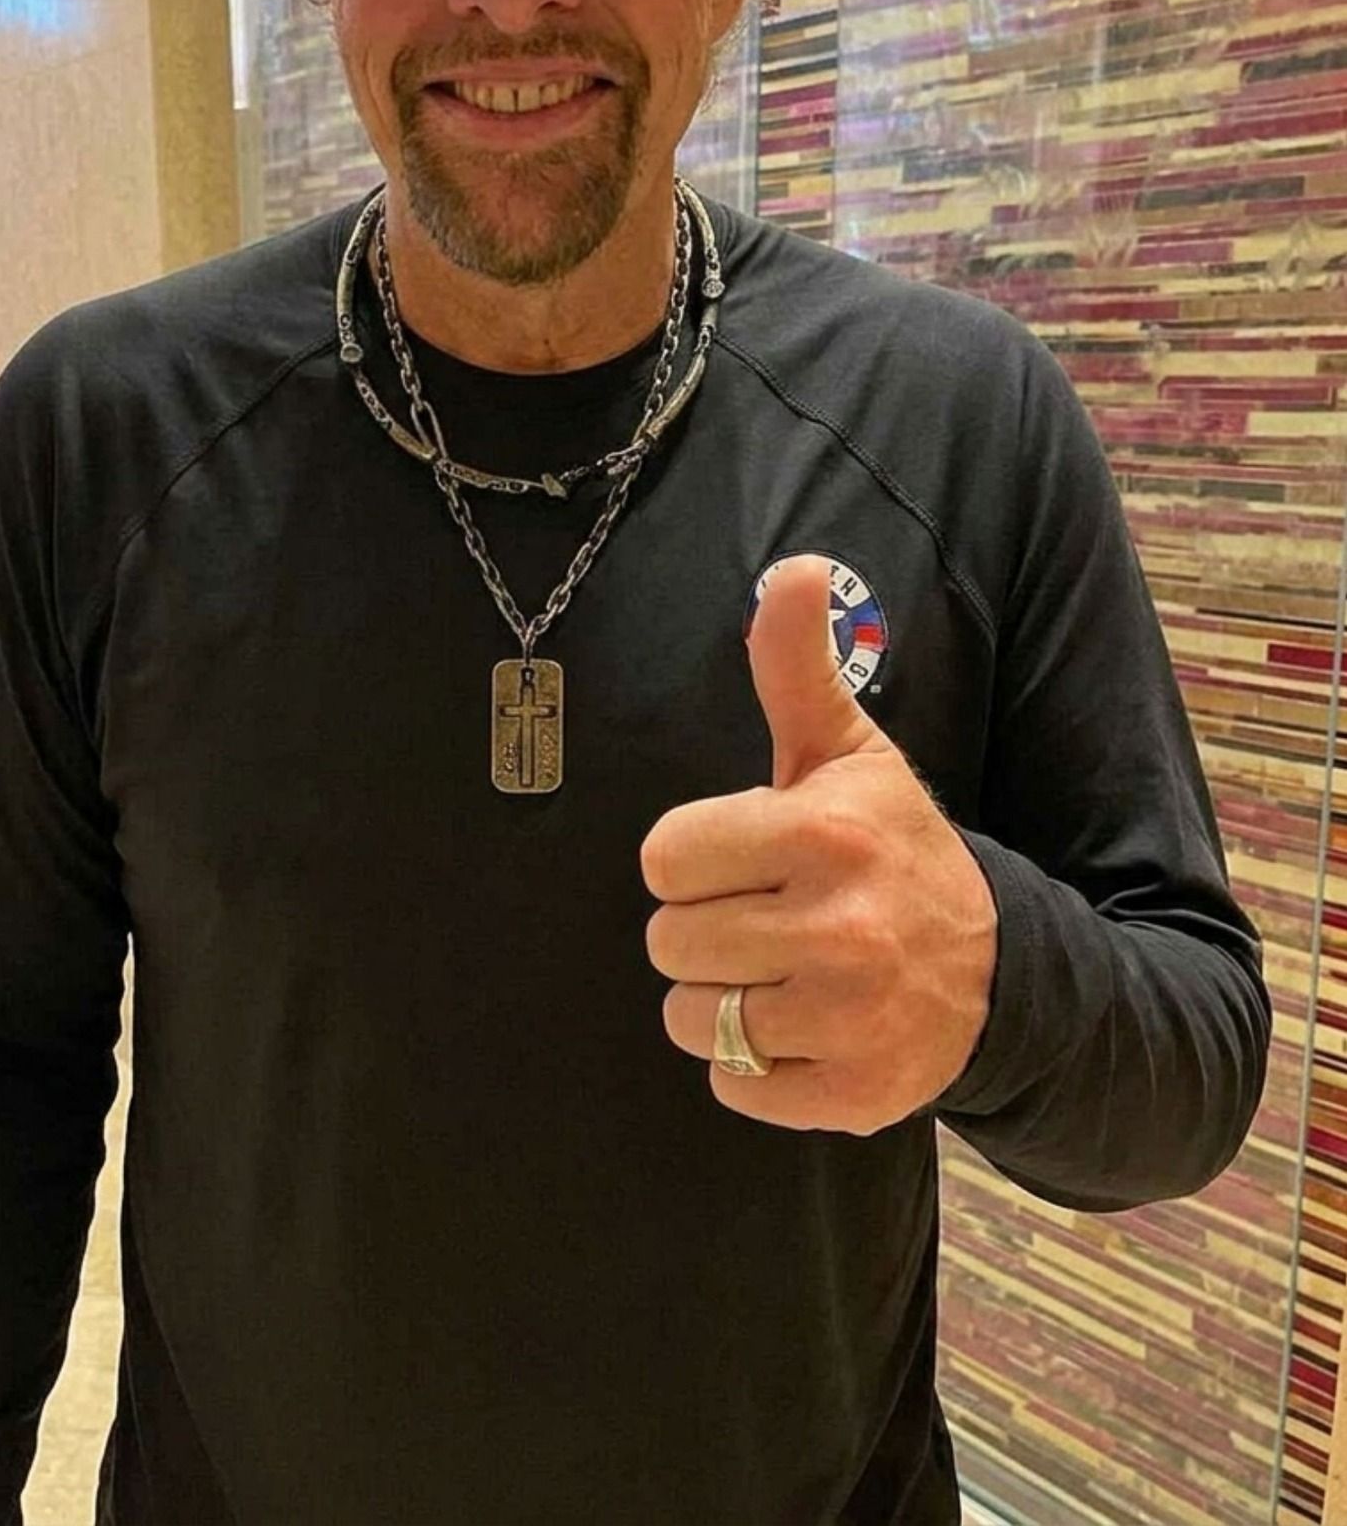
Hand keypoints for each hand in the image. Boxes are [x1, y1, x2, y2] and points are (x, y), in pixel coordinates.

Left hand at [639, 554, 998, 1133]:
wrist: (1001, 971)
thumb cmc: (895, 848)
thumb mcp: (848, 753)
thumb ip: (798, 666)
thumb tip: (793, 567)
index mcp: (821, 834)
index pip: (663, 857)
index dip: (694, 859)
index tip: (745, 859)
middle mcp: (837, 929)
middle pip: (668, 942)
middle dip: (704, 929)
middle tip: (765, 917)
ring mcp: (846, 1021)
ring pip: (692, 1018)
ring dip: (720, 1001)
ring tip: (780, 973)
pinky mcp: (852, 1096)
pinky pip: (732, 1085)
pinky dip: (753, 1066)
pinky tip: (803, 1027)